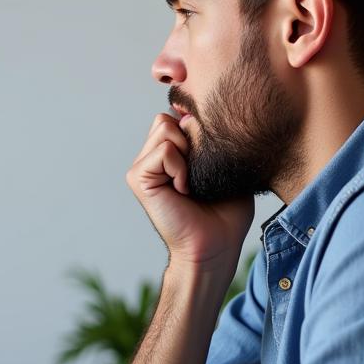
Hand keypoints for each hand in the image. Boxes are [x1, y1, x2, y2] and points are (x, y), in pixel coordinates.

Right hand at [126, 113, 252, 269]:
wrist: (215, 246)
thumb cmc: (226, 214)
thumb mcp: (225, 166)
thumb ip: (212, 138)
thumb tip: (193, 117)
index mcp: (168, 155)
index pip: (176, 117)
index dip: (197, 130)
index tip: (211, 159)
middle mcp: (151, 159)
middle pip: (166, 118)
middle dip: (191, 138)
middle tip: (199, 171)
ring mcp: (142, 168)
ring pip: (164, 127)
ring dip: (187, 153)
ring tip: (191, 181)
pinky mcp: (138, 178)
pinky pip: (164, 151)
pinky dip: (181, 168)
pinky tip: (184, 189)